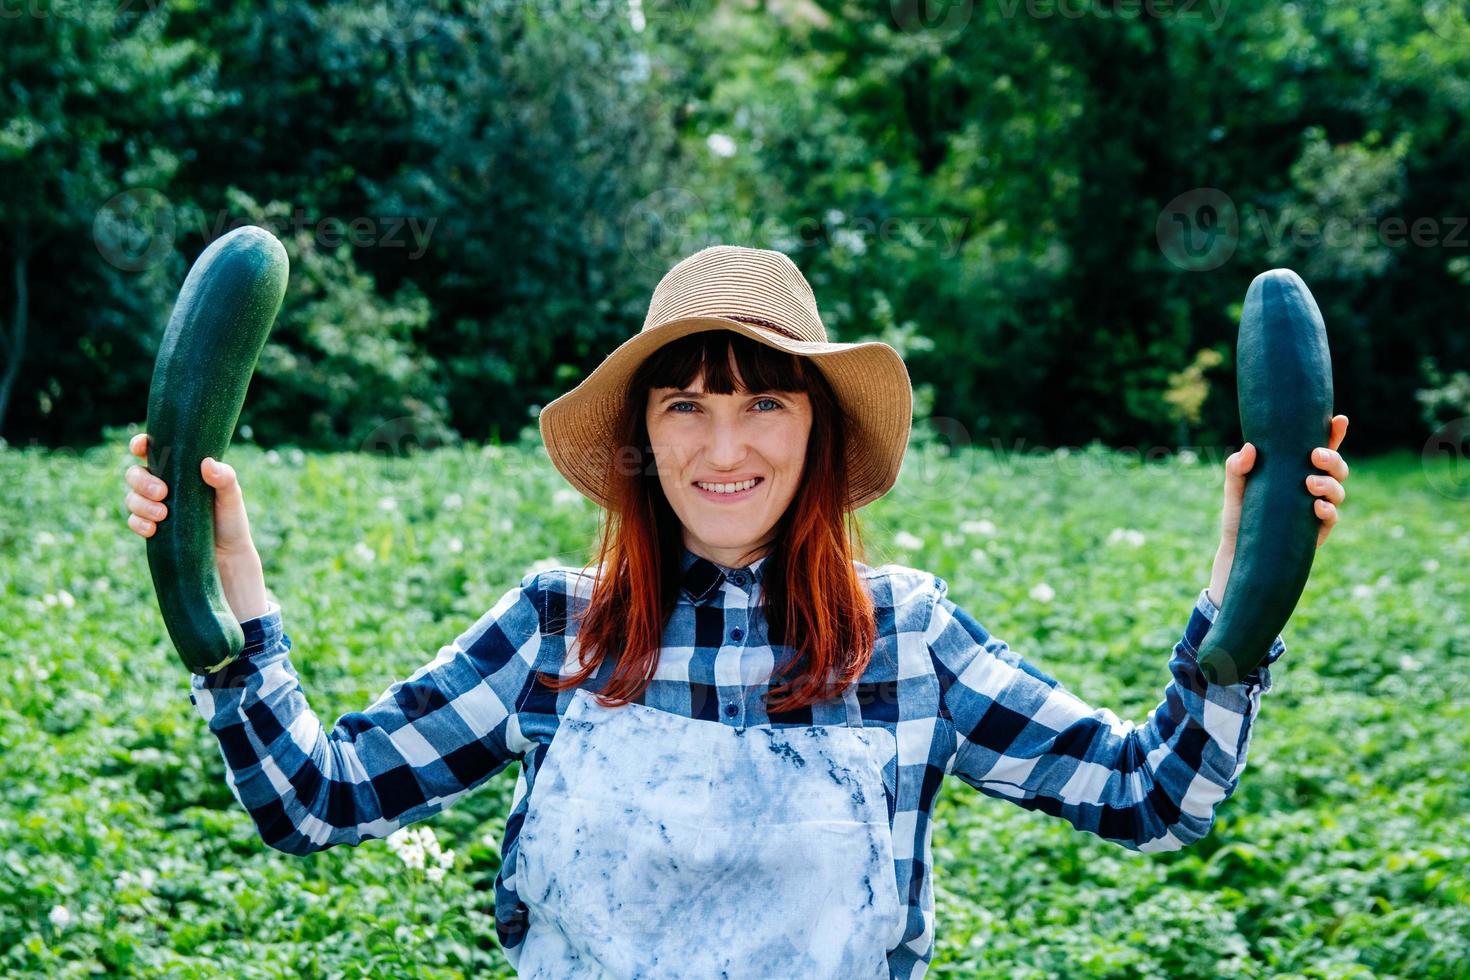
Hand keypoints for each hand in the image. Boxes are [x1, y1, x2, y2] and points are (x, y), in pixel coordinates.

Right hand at [124, 432, 259, 556]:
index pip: (152, 450)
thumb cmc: (231, 519)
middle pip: (134, 473)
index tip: (140, 447)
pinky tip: (153, 529)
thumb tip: (206, 463)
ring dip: (141, 504)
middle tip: (162, 492)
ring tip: (163, 514)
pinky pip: (133, 522)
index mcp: (179, 470)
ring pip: (131, 498)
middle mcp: (163, 485)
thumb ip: (224, 478)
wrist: (228, 555)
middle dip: (142, 481)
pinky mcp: (151, 528)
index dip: (140, 444)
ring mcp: (154, 507)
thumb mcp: (232, 496)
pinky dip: (139, 523)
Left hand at [1209, 415, 1349, 604]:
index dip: (1334, 433)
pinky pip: (1332, 517)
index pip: (1321, 447)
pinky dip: (1327, 509)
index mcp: (1296, 469)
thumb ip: (1237, 466)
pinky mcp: (1317, 530)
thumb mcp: (1235, 486)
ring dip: (1329, 483)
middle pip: (1337, 467)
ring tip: (1309, 482)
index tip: (1339, 419)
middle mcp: (1312, 486)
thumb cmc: (1240, 512)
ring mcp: (1318, 507)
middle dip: (1333, 458)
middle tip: (1315, 456)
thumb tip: (1250, 448)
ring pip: (1339, 490)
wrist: (1239, 548)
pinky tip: (1315, 506)